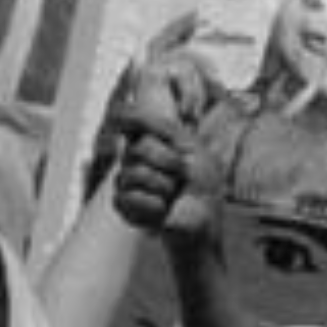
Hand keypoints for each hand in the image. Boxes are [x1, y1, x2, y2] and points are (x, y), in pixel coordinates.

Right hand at [112, 52, 225, 241]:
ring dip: (165, 187)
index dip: (129, 115)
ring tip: (173, 195)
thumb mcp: (192, 146)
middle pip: (139, 148)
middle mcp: (133, 156)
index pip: (127, 117)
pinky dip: (154, 205)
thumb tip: (134, 109)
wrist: (203, 217)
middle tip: (182, 175)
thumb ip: (164, 126)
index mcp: (149, 138)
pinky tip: (163, 210)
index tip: (136, 119)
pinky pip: (128, 197)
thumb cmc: (202, 182)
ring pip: (134, 173)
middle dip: (170, 162)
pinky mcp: (123, 205)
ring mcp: (125, 180)